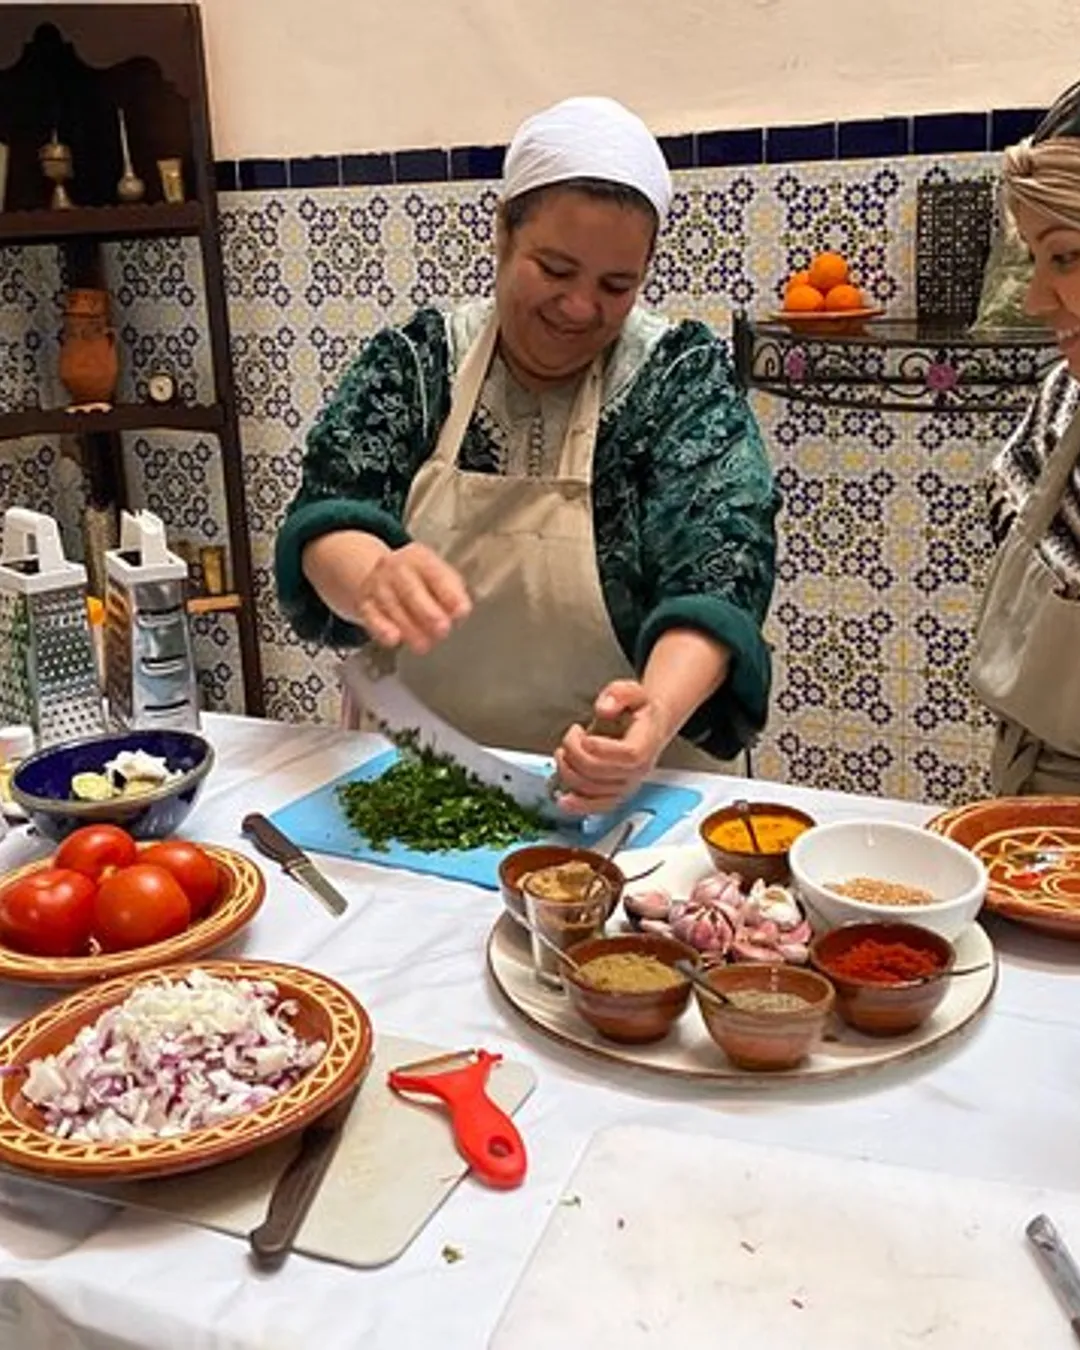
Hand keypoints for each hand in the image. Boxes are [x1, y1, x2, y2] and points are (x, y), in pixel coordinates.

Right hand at [357, 542, 471, 654]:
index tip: (461, 611)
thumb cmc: (417, 581)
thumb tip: (460, 612)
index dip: (450, 593)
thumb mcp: (438, 577)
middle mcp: (397, 568)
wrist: (378, 574)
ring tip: (424, 644)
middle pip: (410, 588)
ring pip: (391, 605)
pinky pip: (371, 616)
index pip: (436, 573)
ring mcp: (378, 585)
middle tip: (442, 629)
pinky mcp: (365, 604)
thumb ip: (451, 594)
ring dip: (409, 627)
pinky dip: (382, 628)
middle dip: (427, 611)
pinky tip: (393, 638)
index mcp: (420, 558)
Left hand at [553, 680, 673, 815]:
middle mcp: (638, 770)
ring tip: (564, 752)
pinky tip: (563, 799)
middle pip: (600, 771)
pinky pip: (597, 807)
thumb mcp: (633, 691)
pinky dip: (577, 805)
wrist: (648, 728)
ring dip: (569, 770)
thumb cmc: (639, 712)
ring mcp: (626, 785)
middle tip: (570, 736)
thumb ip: (619, 693)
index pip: (626, 754)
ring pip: (592, 788)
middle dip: (575, 752)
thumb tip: (604, 708)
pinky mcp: (615, 794)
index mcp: (645, 744)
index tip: (583, 734)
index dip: (600, 748)